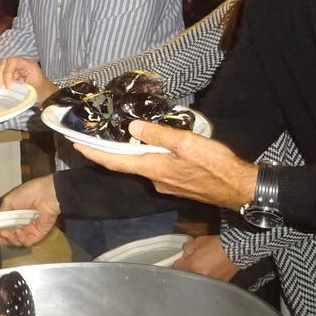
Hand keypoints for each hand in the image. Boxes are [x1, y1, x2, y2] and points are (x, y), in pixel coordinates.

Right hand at [0, 57, 55, 101]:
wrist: (45, 94)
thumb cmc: (41, 92)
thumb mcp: (32, 90)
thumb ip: (20, 88)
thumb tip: (7, 88)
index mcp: (28, 64)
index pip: (12, 61)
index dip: (7, 73)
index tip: (8, 86)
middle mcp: (21, 63)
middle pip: (5, 62)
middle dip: (0, 74)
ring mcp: (16, 68)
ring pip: (1, 66)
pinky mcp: (12, 73)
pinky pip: (2, 73)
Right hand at [0, 174, 58, 248]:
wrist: (46, 195)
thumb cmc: (29, 193)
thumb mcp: (9, 200)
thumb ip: (1, 213)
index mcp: (12, 216)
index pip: (1, 228)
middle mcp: (19, 224)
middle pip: (6, 237)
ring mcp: (28, 230)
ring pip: (15, 241)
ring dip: (8, 238)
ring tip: (5, 233)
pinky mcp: (37, 235)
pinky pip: (26, 242)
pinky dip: (20, 240)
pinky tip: (17, 233)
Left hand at [73, 120, 255, 209]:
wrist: (239, 189)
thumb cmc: (216, 166)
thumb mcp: (187, 144)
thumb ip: (159, 135)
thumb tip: (132, 126)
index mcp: (154, 168)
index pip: (115, 162)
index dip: (94, 154)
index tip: (76, 145)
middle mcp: (155, 179)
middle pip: (126, 164)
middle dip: (109, 151)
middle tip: (95, 135)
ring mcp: (165, 184)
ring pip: (142, 165)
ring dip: (129, 152)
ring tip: (122, 135)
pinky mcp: (176, 183)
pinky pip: (155, 167)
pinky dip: (147, 156)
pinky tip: (151, 145)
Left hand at [174, 234, 238, 279]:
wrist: (237, 248)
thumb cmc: (217, 244)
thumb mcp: (198, 241)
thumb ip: (187, 249)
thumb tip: (184, 255)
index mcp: (192, 266)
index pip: (177, 268)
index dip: (179, 262)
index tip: (182, 260)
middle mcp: (200, 277)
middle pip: (187, 276)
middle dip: (187, 270)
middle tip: (192, 263)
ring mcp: (210, 282)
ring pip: (198, 281)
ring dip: (197, 276)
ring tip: (203, 268)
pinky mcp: (220, 284)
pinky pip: (209, 283)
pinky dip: (208, 279)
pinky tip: (211, 272)